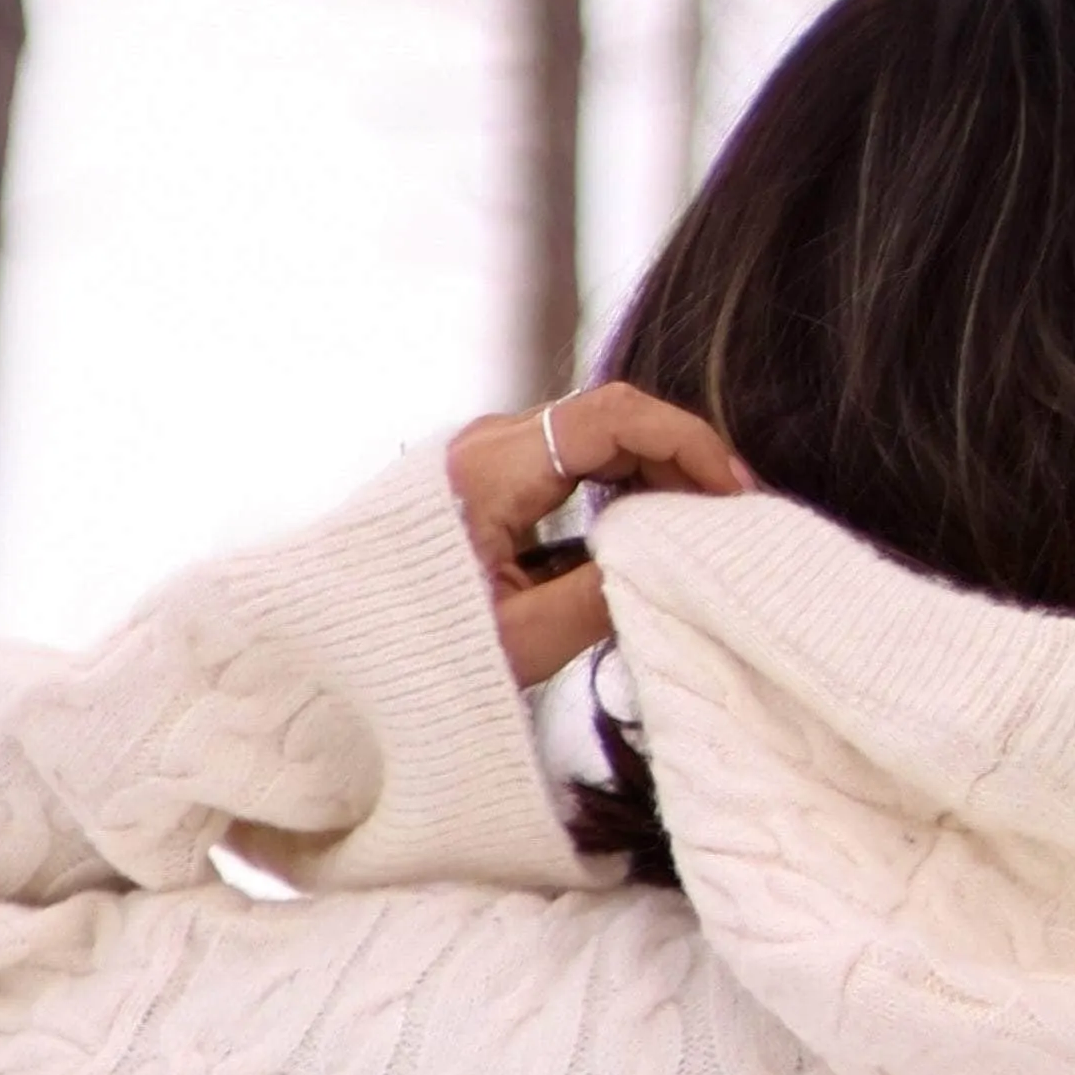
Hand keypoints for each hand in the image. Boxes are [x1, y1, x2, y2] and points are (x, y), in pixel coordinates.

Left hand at [447, 385, 748, 690]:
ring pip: (594, 439)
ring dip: (653, 474)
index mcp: (490, 469)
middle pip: (610, 420)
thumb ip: (606, 594)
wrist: (341, 656)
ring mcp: (486, 456)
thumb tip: (672, 562)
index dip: (685, 443)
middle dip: (680, 460)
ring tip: (700, 525)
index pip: (612, 417)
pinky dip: (617, 488)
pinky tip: (650, 530)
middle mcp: (488, 445)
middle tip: (732, 514)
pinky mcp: (487, 479)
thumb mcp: (524, 638)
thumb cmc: (418, 654)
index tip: (731, 491)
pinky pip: (569, 464)